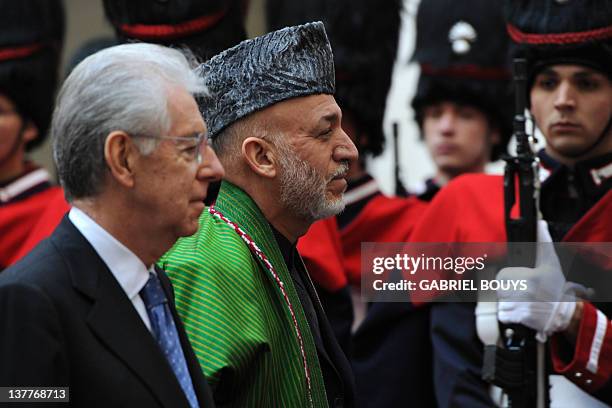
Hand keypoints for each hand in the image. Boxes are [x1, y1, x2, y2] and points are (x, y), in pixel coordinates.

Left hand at [496, 221, 575, 341]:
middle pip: (500, 290)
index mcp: (528, 276)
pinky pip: (502, 315)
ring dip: (509, 305)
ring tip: (524, 304)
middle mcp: (524, 291)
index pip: (501, 276)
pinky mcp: (518, 318)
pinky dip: (508, 316)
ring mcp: (521, 305)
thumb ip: (544, 243)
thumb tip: (541, 222)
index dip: (508, 279)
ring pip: (500, 302)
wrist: (563, 313)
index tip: (520, 283)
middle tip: (523, 295)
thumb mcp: (550, 264)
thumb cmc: (555, 287)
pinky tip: (521, 313)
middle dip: (508, 292)